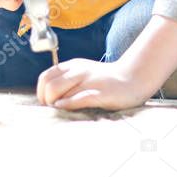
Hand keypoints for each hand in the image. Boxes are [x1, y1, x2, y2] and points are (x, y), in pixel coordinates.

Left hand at [36, 58, 160, 110]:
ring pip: (60, 91)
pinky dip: (69, 105)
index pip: (45, 77)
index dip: (41, 92)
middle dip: (47, 101)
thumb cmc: (106, 81)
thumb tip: (48, 99)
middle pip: (50, 86)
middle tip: (54, 109)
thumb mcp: (84, 75)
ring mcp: (90, 81)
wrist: (135, 78)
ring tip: (62, 111)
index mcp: (73, 66)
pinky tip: (68, 108)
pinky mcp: (101, 92)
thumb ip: (67, 82)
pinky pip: (78, 98)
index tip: (47, 103)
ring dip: (56, 104)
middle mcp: (79, 70)